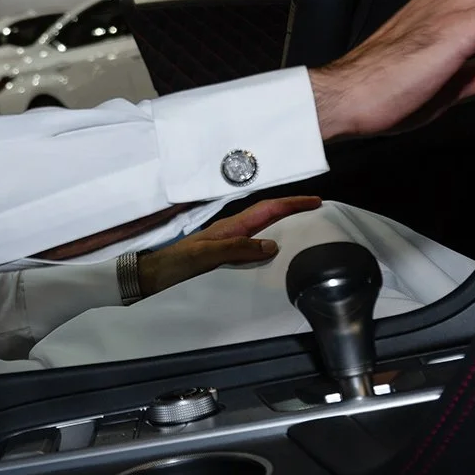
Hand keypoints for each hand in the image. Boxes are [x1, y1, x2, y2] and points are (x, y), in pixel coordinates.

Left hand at [137, 196, 321, 296]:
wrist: (158, 273)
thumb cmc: (179, 262)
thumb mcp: (208, 255)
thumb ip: (237, 249)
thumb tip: (272, 245)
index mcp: (232, 226)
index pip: (267, 209)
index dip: (292, 203)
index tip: (315, 201)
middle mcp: (234, 229)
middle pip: (268, 213)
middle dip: (292, 208)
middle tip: (316, 210)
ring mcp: (230, 240)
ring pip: (263, 226)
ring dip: (283, 222)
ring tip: (304, 225)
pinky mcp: (227, 252)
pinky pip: (255, 241)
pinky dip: (271, 239)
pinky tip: (276, 249)